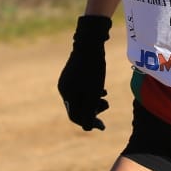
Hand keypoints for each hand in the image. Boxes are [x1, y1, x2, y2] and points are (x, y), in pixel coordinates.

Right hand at [57, 15, 111, 130]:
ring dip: (93, 101)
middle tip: (106, 105)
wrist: (90, 42)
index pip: (76, 116)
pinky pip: (81, 88)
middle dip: (93, 110)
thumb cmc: (93, 69)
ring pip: (80, 97)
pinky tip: (102, 89)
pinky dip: (91, 92)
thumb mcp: (94, 93)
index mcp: (66, 94)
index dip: (90, 123)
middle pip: (78, 107)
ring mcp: (67, 79)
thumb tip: (88, 129)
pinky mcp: (73, 72)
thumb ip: (90, 111)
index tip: (103, 126)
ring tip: (105, 96)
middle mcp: (63, 88)